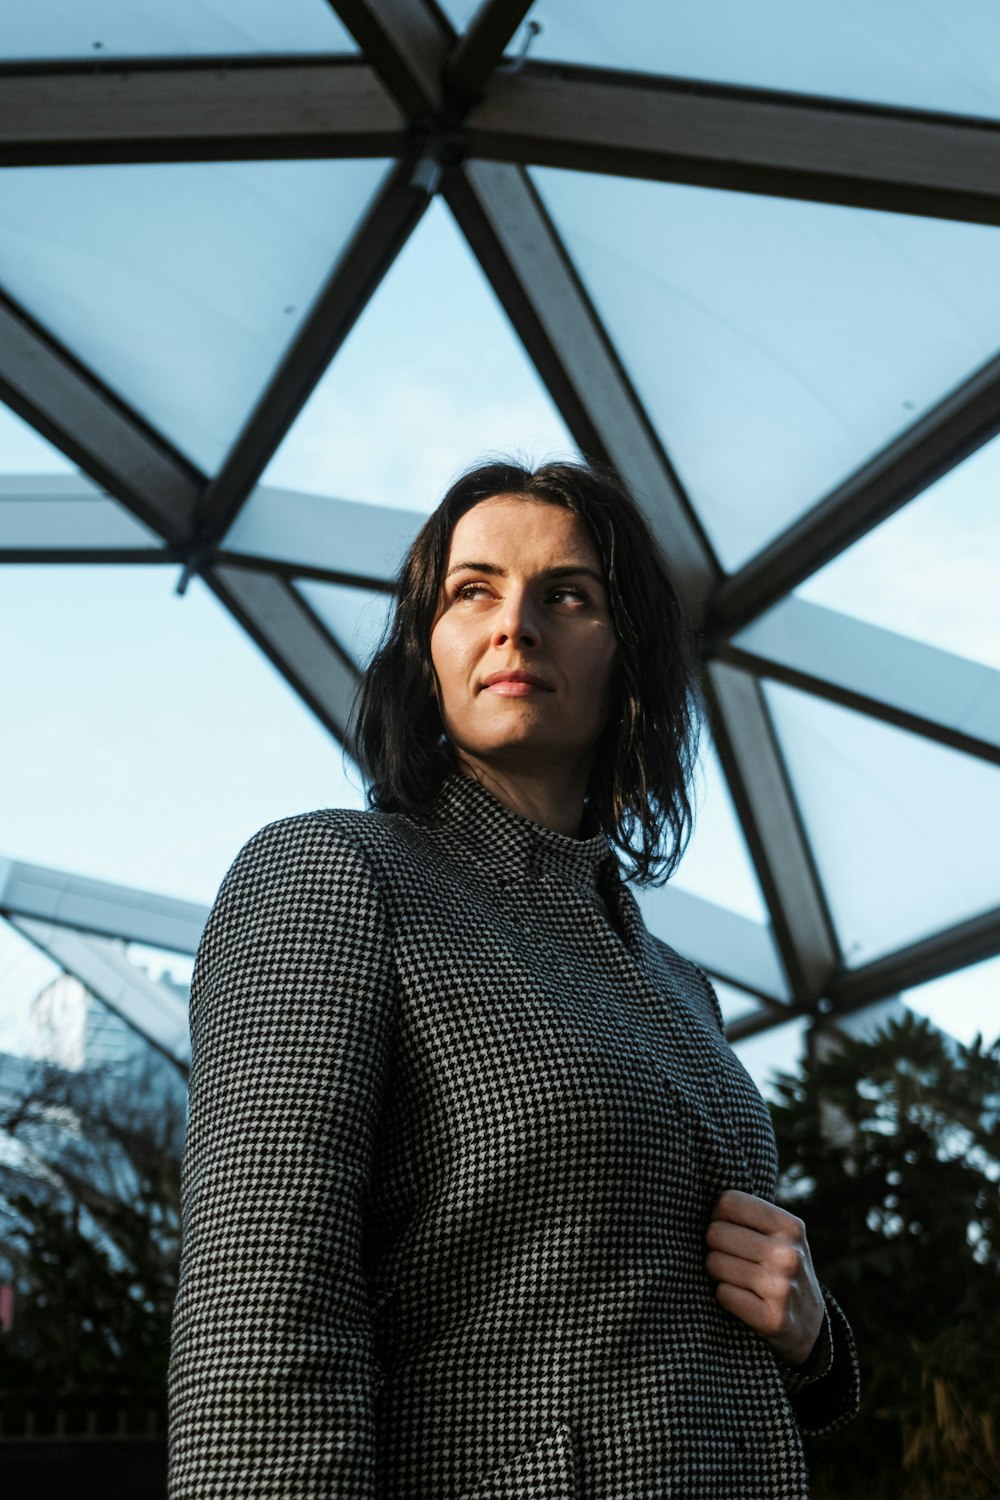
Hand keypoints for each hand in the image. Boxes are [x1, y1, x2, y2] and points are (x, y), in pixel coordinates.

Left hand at [705, 1189, 824, 1366]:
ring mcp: (782, 1288)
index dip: (719, 1215)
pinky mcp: (772, 1319)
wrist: (809, 1324)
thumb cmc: (781, 1267)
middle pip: (716, 1233)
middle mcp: (789, 1255)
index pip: (729, 1201)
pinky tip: (741, 1298)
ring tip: (735, 1277)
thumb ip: (751, 1215)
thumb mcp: (781, 1235)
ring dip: (716, 1272)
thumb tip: (698, 1201)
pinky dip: (724, 1295)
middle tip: (729, 1257)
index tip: (727, 1228)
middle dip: (714, 1246)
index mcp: (790, 1226)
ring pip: (715, 1263)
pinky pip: (722, 1294)